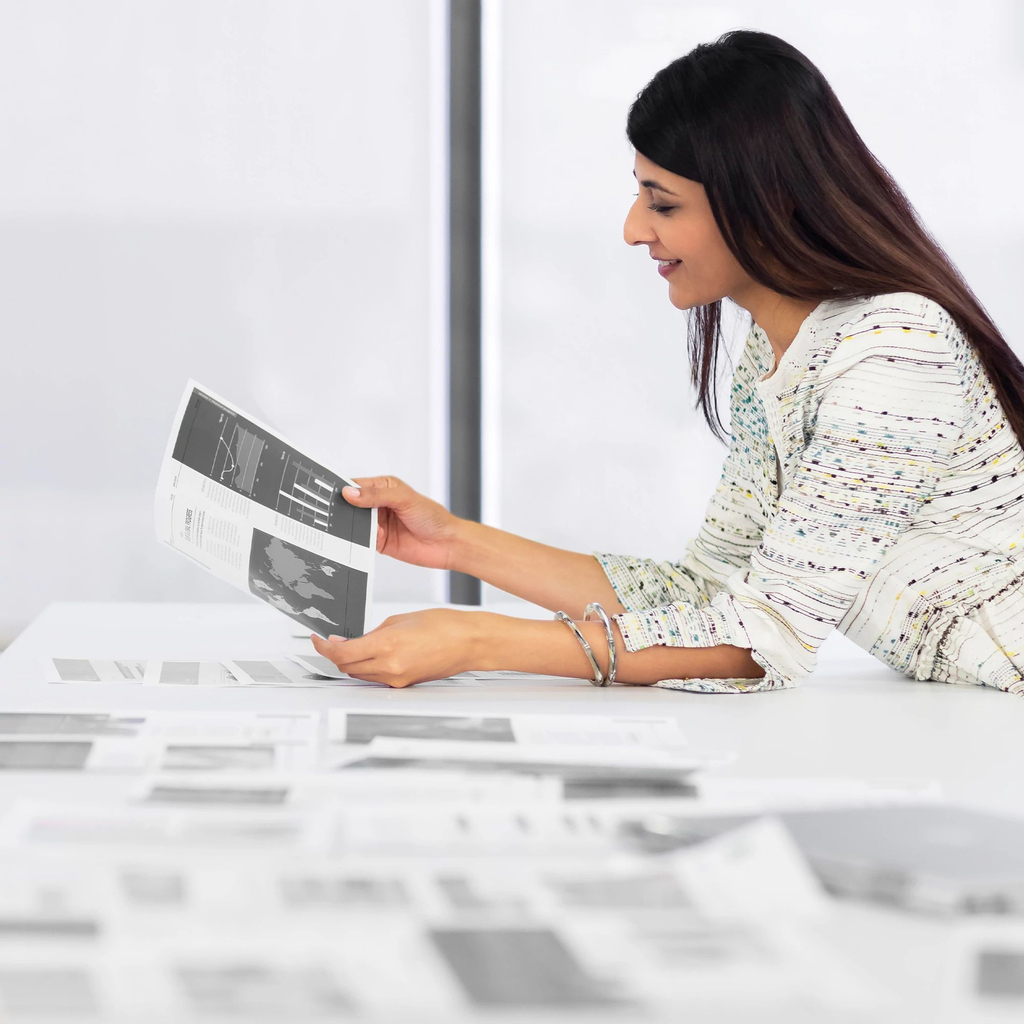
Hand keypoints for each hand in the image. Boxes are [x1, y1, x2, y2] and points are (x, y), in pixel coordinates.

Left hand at [309, 609, 486, 686]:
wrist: (468, 642)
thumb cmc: (444, 626)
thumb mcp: (400, 620)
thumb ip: (373, 633)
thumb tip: (354, 641)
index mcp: (387, 646)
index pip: (342, 653)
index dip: (324, 647)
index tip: (318, 640)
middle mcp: (389, 667)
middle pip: (346, 667)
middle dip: (335, 654)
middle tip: (331, 641)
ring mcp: (397, 679)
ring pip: (359, 675)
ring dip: (350, 662)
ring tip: (352, 646)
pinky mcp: (404, 685)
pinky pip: (376, 678)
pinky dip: (368, 667)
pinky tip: (371, 655)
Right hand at [342, 475, 459, 570]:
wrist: (447, 544)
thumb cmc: (433, 517)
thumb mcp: (404, 499)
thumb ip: (376, 496)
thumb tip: (350, 493)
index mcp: (384, 488)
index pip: (357, 485)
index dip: (343, 488)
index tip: (331, 492)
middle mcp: (379, 505)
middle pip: (352, 505)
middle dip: (344, 508)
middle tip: (333, 511)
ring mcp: (378, 524)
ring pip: (355, 523)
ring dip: (350, 525)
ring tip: (345, 525)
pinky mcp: (379, 542)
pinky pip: (362, 540)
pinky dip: (357, 540)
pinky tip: (358, 539)